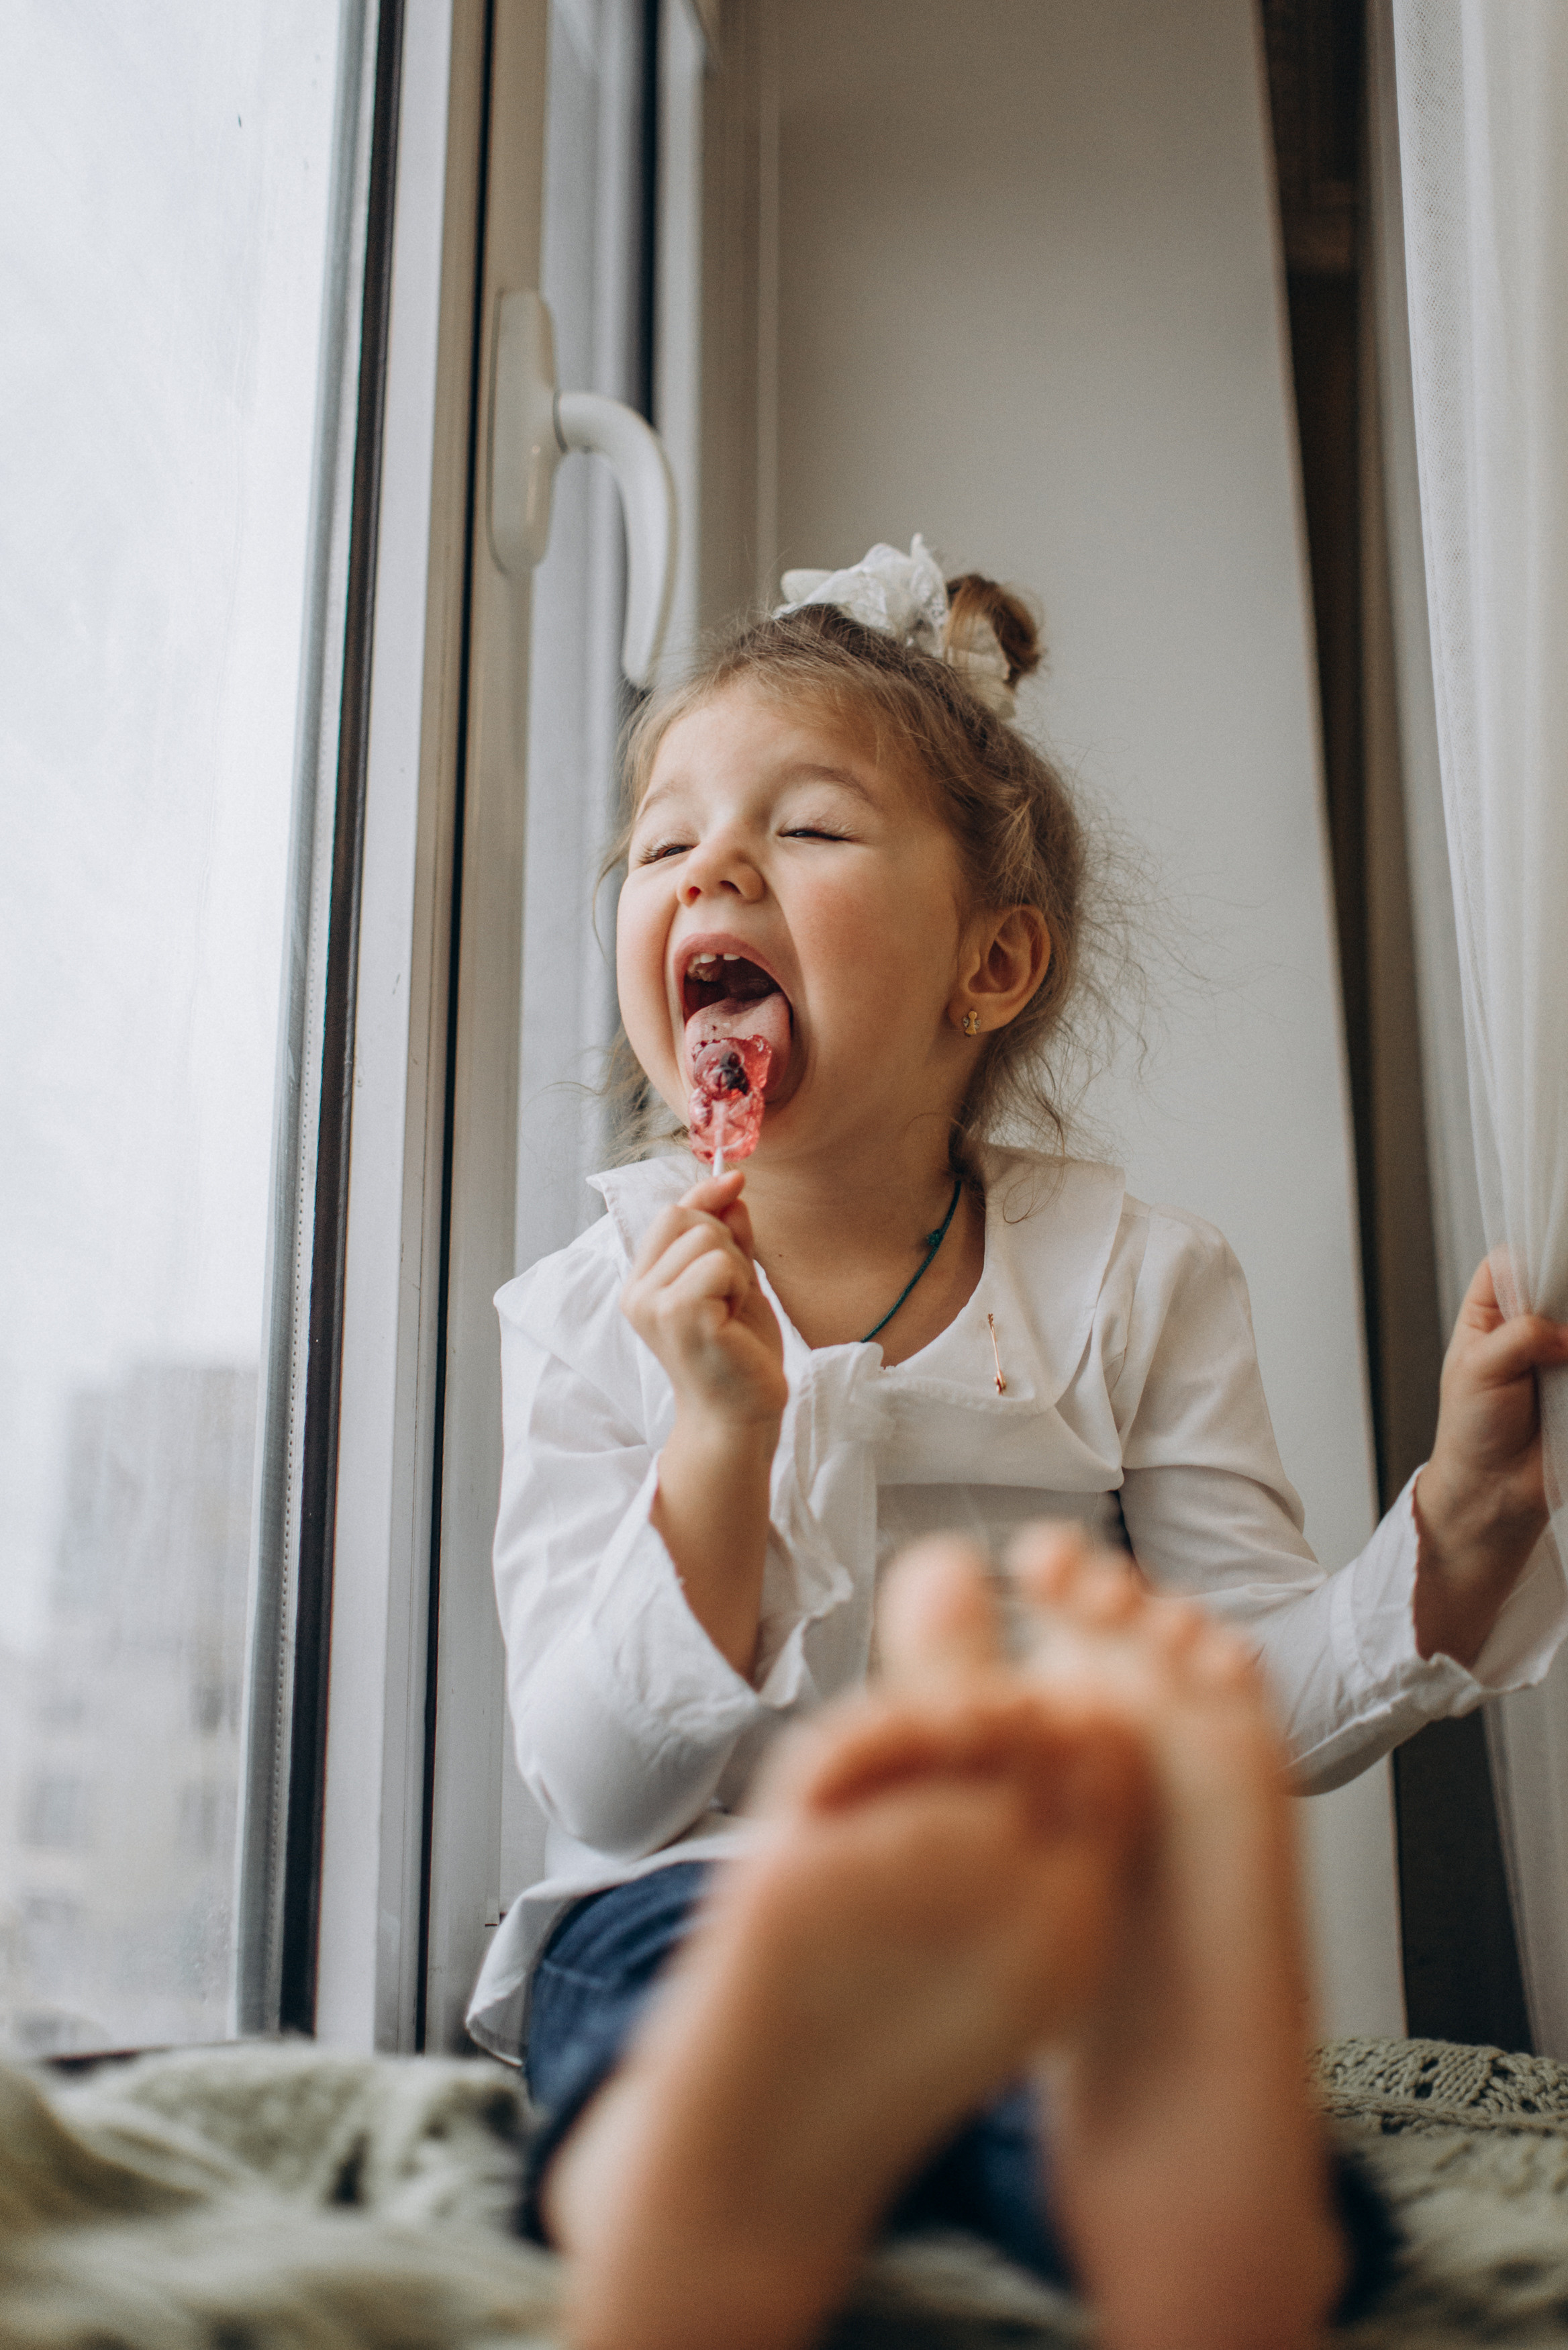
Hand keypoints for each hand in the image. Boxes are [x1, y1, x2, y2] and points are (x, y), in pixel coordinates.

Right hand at [621, 1172, 785, 1678]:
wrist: (740, 1417)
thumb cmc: (737, 1355)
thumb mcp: (733, 1283)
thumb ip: (727, 1236)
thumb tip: (731, 1185)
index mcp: (643, 1282)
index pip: (670, 1212)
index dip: (706, 1195)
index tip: (736, 1181)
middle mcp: (637, 1291)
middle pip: (685, 1216)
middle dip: (724, 1242)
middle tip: (733, 1293)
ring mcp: (653, 1303)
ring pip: (708, 1239)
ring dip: (736, 1269)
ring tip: (732, 1312)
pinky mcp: (679, 1315)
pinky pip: (720, 1265)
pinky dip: (739, 1286)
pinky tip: (734, 1321)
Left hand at [1413, 1254, 1567, 1664]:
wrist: (1495, 1491)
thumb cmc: (1471, 1430)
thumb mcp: (1478, 1371)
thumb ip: (1521, 1336)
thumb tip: (1566, 1332)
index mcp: (1490, 1312)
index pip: (1513, 1260)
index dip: (1534, 1256)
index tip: (1553, 1271)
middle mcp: (1530, 1325)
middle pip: (1560, 1285)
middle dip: (1566, 1296)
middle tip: (1559, 1336)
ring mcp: (1561, 1354)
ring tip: (1561, 1365)